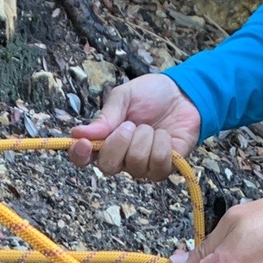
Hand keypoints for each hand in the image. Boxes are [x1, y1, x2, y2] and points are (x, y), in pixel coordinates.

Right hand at [68, 74, 201, 180]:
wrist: (183, 94)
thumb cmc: (151, 95)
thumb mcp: (124, 97)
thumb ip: (105, 116)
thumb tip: (79, 133)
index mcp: (105, 140)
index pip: (83, 158)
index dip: (79, 155)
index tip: (84, 143)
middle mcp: (121, 158)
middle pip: (108, 167)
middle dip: (119, 143)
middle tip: (131, 124)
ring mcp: (142, 166)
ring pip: (135, 165)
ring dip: (145, 139)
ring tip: (151, 127)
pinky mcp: (164, 168)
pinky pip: (158, 165)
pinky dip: (162, 144)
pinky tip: (165, 135)